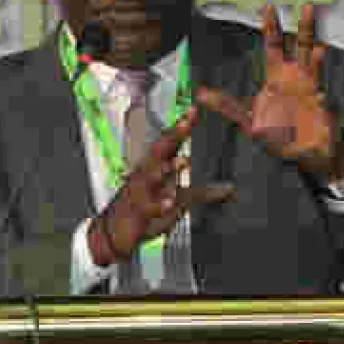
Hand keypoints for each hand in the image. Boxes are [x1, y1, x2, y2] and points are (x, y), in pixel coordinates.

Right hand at [89, 108, 234, 265]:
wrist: (113, 232)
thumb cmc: (146, 209)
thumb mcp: (178, 199)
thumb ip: (203, 193)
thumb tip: (230, 189)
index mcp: (156, 166)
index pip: (170, 142)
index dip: (181, 127)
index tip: (194, 110)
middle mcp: (147, 174)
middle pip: (160, 151)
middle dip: (173, 137)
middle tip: (186, 123)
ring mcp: (141, 192)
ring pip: (154, 176)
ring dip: (169, 168)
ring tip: (184, 161)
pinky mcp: (138, 212)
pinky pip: (150, 207)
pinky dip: (160, 204)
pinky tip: (170, 202)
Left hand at [196, 3, 343, 180]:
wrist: (309, 154)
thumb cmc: (283, 137)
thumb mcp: (249, 122)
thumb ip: (227, 107)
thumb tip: (201, 95)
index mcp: (277, 79)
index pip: (273, 47)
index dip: (270, 28)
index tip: (267, 8)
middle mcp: (293, 77)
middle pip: (292, 44)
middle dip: (290, 26)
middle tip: (289, 7)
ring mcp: (308, 85)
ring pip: (309, 54)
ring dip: (308, 34)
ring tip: (309, 17)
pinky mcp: (318, 97)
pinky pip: (319, 81)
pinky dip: (317, 67)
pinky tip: (317, 57)